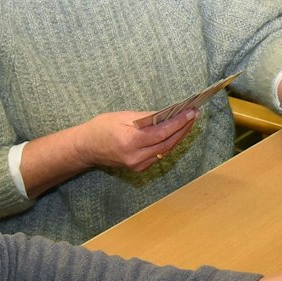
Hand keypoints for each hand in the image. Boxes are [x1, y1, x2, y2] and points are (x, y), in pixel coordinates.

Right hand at [81, 109, 197, 171]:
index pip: (162, 132)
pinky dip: (169, 143)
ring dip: (179, 136)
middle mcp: (136, 157)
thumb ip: (146, 118)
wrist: (86, 148)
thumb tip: (167, 115)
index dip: (179, 122)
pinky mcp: (139, 168)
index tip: (192, 112)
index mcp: (131, 141)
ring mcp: (138, 165)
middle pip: (168, 143)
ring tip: (189, 122)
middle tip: (194, 115)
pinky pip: (159, 155)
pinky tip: (176, 132)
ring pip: (166, 150)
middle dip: (183, 128)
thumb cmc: (102, 128)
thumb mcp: (122, 117)